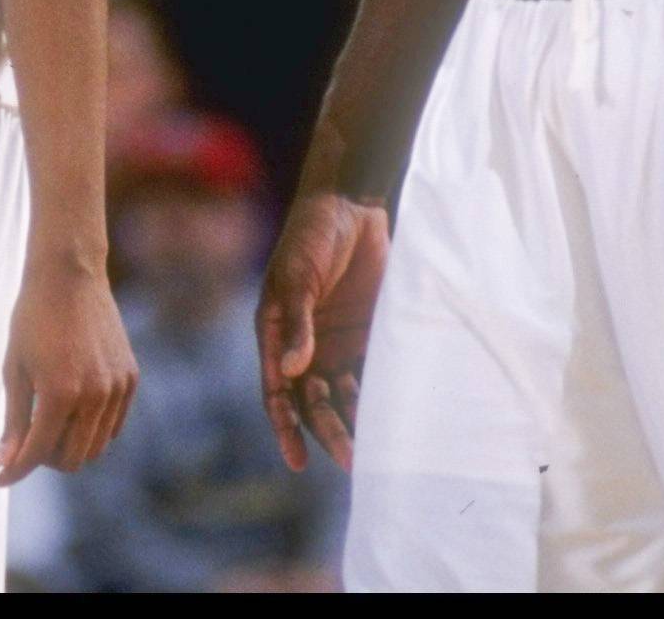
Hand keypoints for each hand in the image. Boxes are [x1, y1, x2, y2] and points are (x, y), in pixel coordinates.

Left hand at [0, 259, 137, 485]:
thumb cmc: (34, 317)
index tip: (1, 477)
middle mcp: (94, 395)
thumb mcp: (14, 368)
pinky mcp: (130, 378)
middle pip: (72, 459)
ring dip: (69, 447)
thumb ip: (14, 420)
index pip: (37, 452)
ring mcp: (117, 388)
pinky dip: (92, 430)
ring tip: (47, 426)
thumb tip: (5, 462)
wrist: (70, 274)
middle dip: (44, 460)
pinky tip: (72, 412)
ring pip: (96, 447)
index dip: (15, 471)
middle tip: (25, 445)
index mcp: (60, 393)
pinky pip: (113, 425)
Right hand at [256, 189, 390, 471]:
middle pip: (312, 401)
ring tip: (371, 449)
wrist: (353, 204)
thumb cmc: (312, 234)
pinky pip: (368, 374)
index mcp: (276, 333)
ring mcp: (335, 342)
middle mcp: (304, 346)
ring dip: (352, 421)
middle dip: (327, 431)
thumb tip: (292, 371)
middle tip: (350, 460)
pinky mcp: (365, 335)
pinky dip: (374, 396)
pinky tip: (387, 417)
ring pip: (341, 395)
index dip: (285, 427)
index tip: (297, 460)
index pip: (278, 391)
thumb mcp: (299, 275)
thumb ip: (297, 322)